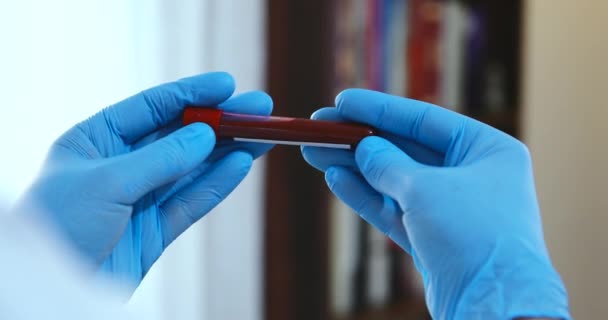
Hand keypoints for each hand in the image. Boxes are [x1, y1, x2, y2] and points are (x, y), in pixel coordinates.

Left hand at [16, 72, 272, 288]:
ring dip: (227, 152)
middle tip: (258, 108)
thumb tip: (206, 135)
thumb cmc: (56, 228)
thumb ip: (160, 159)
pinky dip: (217, 185)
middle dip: (219, 122)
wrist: (51, 290)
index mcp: (95, 140)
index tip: (228, 84)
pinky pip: (191, 201)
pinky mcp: (154, 230)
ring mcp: (139, 198)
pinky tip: (242, 165)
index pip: (151, 107)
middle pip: (179, 136)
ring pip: (192, 169)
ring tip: (261, 136)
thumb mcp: (106, 183)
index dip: (192, 94)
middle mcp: (119, 165)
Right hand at [301, 89, 569, 318]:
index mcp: (487, 150)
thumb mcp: (426, 189)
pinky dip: (365, 195)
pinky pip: (393, 209)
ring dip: (355, 168)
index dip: (380, 109)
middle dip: (360, 140)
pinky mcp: (432, 238)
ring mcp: (450, 209)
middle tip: (320, 128)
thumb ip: (389, 164)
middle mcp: (471, 175)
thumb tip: (364, 148)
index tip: (343, 101)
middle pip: (404, 150)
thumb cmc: (474, 236)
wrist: (493, 308)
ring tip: (315, 152)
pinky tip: (335, 178)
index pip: (424, 119)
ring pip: (393, 181)